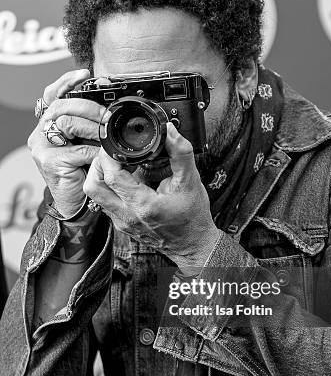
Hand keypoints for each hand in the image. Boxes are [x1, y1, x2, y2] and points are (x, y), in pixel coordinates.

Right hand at [28, 70, 105, 217]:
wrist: (76, 205)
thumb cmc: (83, 173)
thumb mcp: (86, 144)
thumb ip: (90, 126)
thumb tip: (110, 108)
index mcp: (48, 125)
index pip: (51, 95)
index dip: (66, 82)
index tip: (85, 74)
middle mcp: (40, 134)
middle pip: (61, 106)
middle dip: (88, 107)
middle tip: (107, 115)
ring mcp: (42, 148)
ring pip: (67, 123)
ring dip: (93, 127)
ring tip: (107, 134)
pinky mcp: (50, 162)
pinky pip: (78, 150)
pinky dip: (95, 152)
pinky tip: (103, 157)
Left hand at [83, 122, 219, 271]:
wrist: (192, 244)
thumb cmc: (192, 217)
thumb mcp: (191, 181)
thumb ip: (180, 152)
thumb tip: (169, 131)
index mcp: (143, 205)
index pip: (111, 176)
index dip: (110, 155)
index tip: (117, 144)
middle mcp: (127, 216)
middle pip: (93, 185)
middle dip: (99, 164)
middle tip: (113, 154)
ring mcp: (122, 221)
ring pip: (95, 194)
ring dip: (102, 175)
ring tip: (119, 164)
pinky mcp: (121, 223)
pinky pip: (105, 201)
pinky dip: (110, 186)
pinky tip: (126, 179)